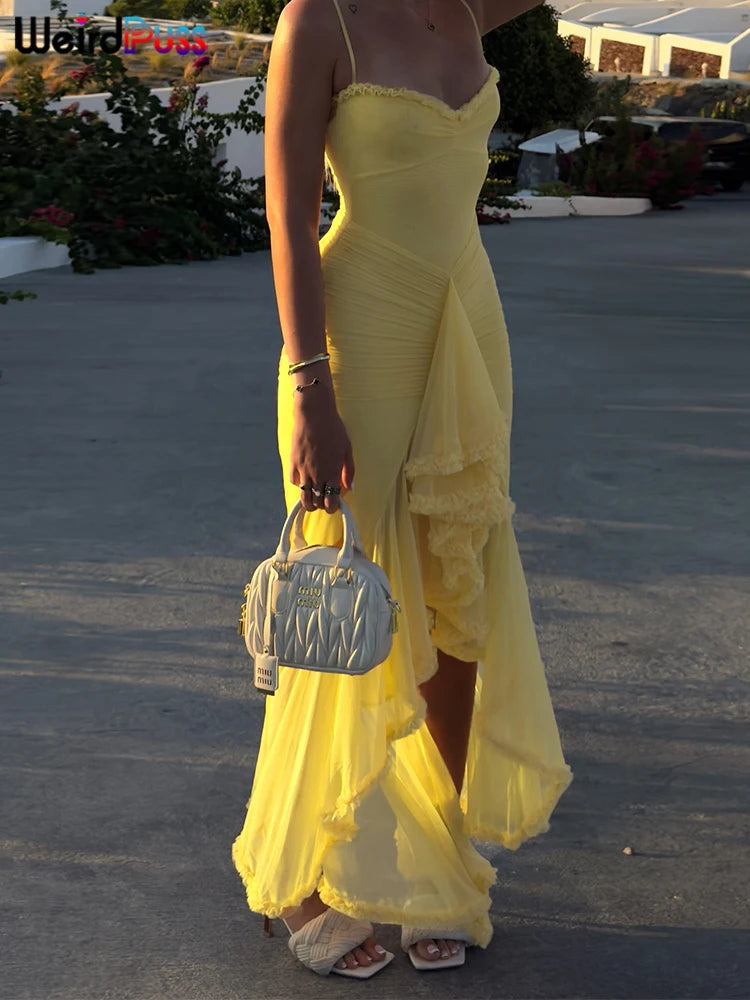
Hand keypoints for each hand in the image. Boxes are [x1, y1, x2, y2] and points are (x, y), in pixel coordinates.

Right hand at [290, 384, 353, 513]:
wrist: (314, 414)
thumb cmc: (334, 429)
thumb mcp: (347, 449)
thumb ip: (349, 471)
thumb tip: (349, 488)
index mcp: (333, 472)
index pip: (331, 501)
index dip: (332, 507)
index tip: (333, 504)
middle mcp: (318, 474)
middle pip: (316, 503)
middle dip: (321, 505)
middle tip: (324, 500)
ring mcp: (304, 469)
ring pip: (304, 497)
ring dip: (309, 501)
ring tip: (313, 498)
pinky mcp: (293, 462)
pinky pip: (294, 482)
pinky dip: (300, 484)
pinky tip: (305, 480)